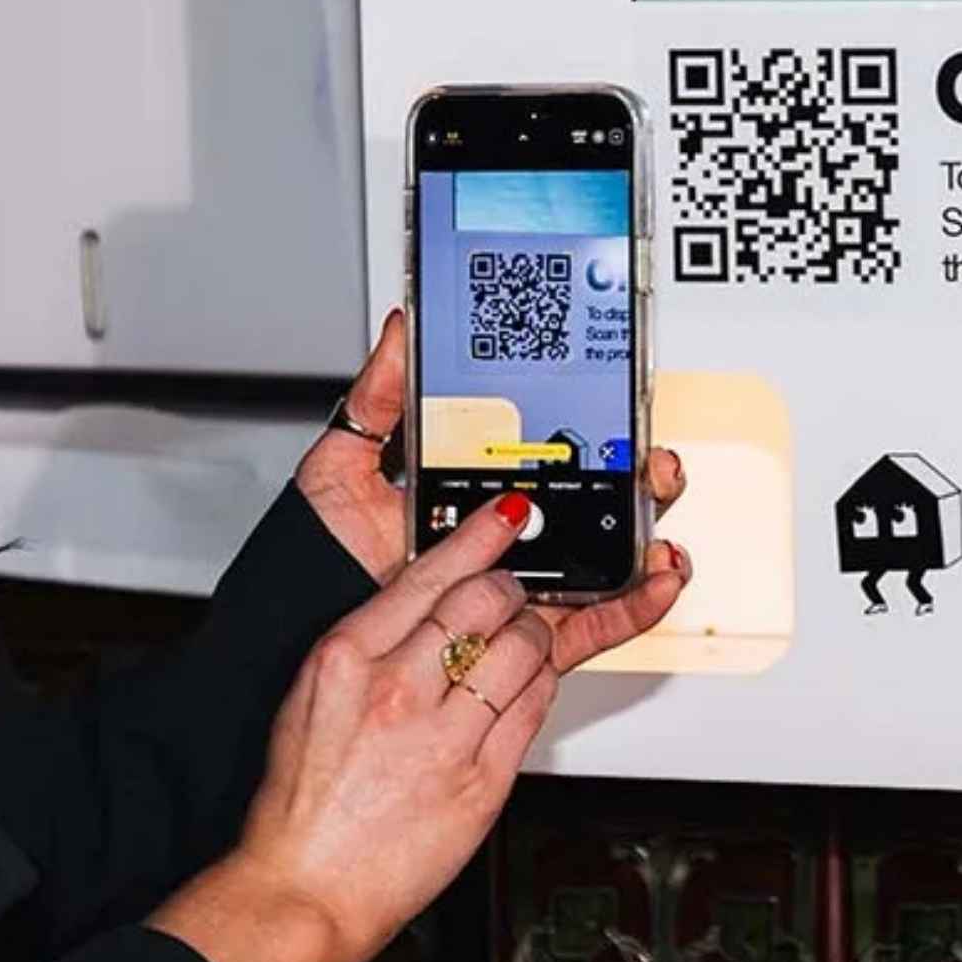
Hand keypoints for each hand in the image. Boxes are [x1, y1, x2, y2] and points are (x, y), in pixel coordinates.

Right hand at [150, 488, 689, 961]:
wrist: (305, 887)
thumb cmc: (301, 797)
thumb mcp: (314, 693)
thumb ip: (371, 641)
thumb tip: (428, 602)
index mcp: (347, 656)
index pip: (430, 573)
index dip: (480, 537)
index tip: (506, 515)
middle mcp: (397, 690)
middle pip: (487, 602)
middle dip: (511, 588)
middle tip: (511, 590)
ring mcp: (444, 738)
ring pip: (523, 649)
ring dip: (533, 634)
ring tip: (520, 639)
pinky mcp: (483, 784)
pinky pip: (535, 710)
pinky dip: (539, 685)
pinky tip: (526, 683)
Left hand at [296, 309, 688, 597]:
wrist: (301, 617)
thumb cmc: (317, 549)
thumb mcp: (344, 459)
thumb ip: (380, 396)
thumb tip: (403, 327)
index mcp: (471, 488)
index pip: (546, 453)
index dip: (591, 430)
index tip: (619, 406)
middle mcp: (504, 535)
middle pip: (592, 502)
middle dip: (637, 478)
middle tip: (651, 461)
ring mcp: (518, 582)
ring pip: (603, 561)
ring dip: (646, 539)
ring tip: (660, 523)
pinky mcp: (522, 634)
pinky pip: (590, 624)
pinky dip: (633, 608)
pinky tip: (657, 583)